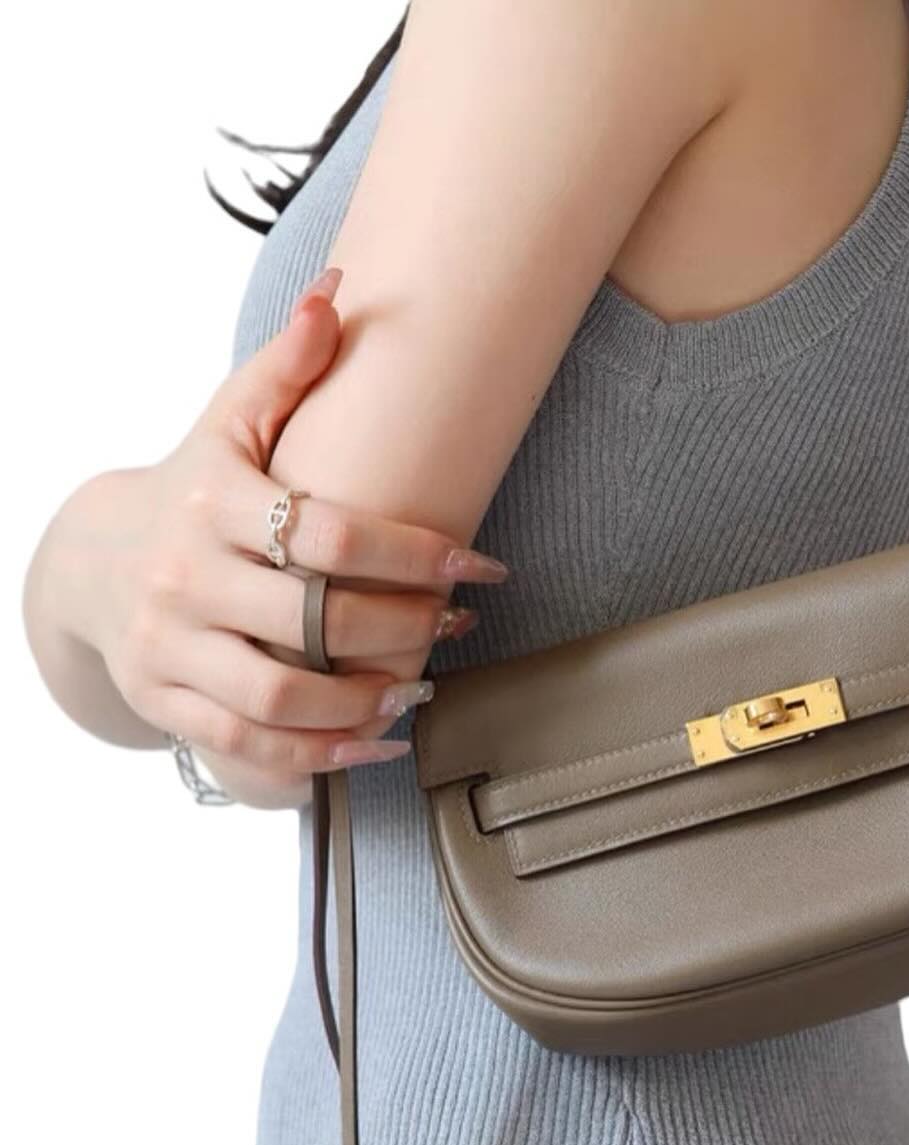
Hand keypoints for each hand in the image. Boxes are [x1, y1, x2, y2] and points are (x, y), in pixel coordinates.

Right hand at [39, 268, 508, 803]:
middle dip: (401, 629)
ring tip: (422, 690)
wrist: (92, 561)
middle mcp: (184, 578)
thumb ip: (287, 369)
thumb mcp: (230, 423)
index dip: (417, 555)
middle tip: (456, 625)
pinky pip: (247, 743)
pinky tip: (379, 742)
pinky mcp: (166, 700)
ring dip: (366, 701)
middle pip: (312, 620)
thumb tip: (337, 290)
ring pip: (279, 694)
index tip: (481, 567)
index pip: (329, 535)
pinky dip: (321, 754)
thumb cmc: (193, 487)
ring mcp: (169, 647)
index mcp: (212, 503)